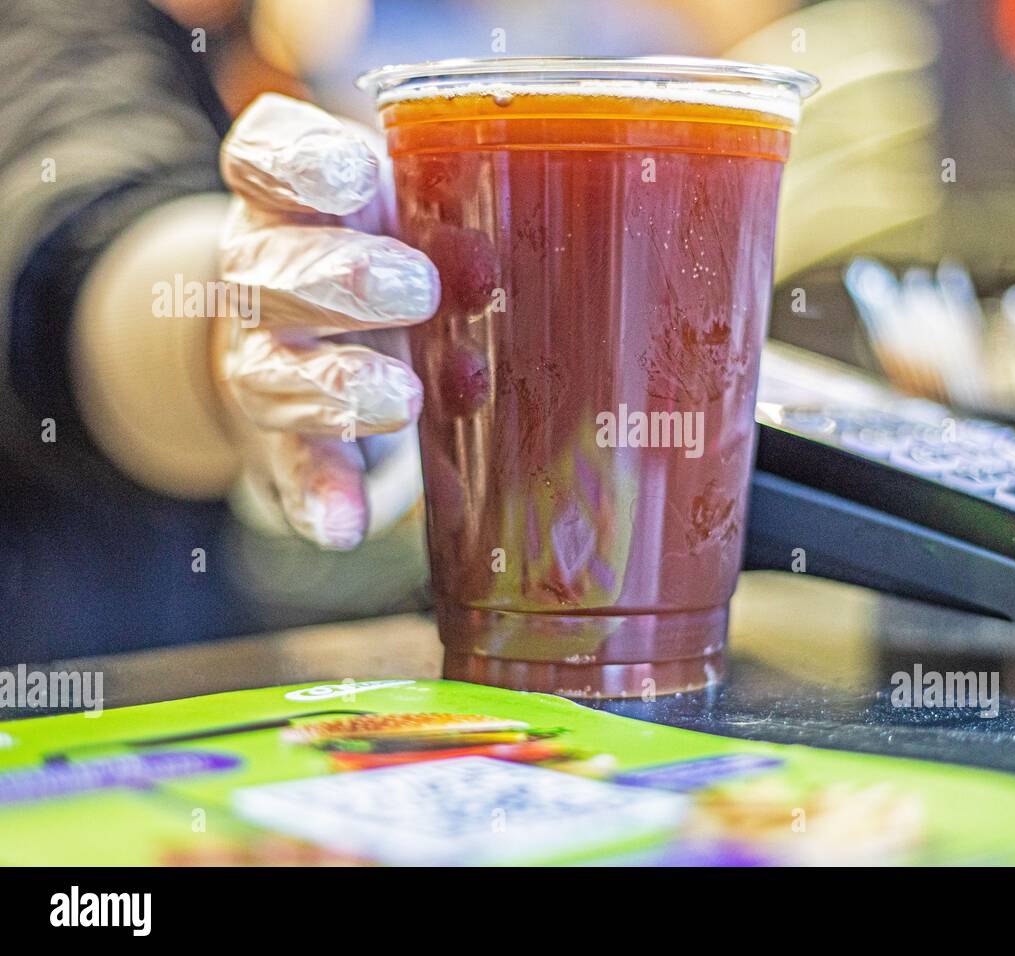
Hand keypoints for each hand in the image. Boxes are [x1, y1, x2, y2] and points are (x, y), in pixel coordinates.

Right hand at [216, 93, 437, 548]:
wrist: (317, 329)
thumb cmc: (384, 244)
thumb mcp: (405, 201)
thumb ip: (447, 209)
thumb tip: (510, 233)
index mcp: (294, 199)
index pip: (266, 158)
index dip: (299, 165)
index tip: (353, 177)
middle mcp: (265, 273)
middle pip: (270, 271)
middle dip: (343, 280)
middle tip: (419, 291)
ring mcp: (266, 359)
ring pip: (271, 373)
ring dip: (337, 388)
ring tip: (402, 401)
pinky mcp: (283, 438)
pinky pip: (292, 470)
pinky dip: (319, 498)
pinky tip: (342, 526)